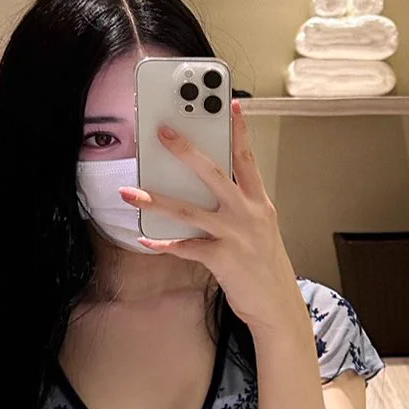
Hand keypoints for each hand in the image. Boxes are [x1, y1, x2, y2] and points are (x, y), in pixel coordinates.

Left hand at [121, 101, 303, 331]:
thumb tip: (201, 191)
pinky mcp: (223, 258)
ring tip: (130, 190)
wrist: (278, 306)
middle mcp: (249, 214)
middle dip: (186, 150)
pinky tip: (145, 239)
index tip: (231, 103)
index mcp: (259, 203)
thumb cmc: (264, 266)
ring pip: (189, 210)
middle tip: (162, 131)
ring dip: (156, 199)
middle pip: (214, 173)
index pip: (247, 159)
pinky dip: (164, 243)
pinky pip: (186, 247)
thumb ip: (238, 208)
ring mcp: (236, 235)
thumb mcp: (259, 230)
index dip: (239, 130)